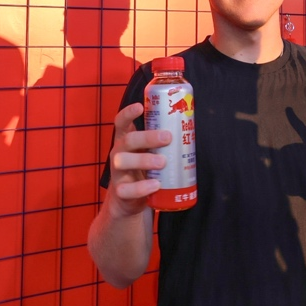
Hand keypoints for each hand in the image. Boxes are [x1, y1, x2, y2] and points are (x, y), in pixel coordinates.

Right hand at [106, 102, 169, 217]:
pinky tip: (155, 185)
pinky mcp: (121, 191)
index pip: (121, 122)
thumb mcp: (148, 153)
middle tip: (167, 137)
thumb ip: (160, 142)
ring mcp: (117, 172)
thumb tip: (187, 127)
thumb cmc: (143, 169)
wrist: (129, 199)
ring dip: (143, 160)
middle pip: (128, 140)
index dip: (128, 113)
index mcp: (125, 141)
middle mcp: (118, 153)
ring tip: (162, 162)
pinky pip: (127, 189)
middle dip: (147, 137)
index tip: (140, 106)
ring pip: (123, 162)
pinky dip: (142, 187)